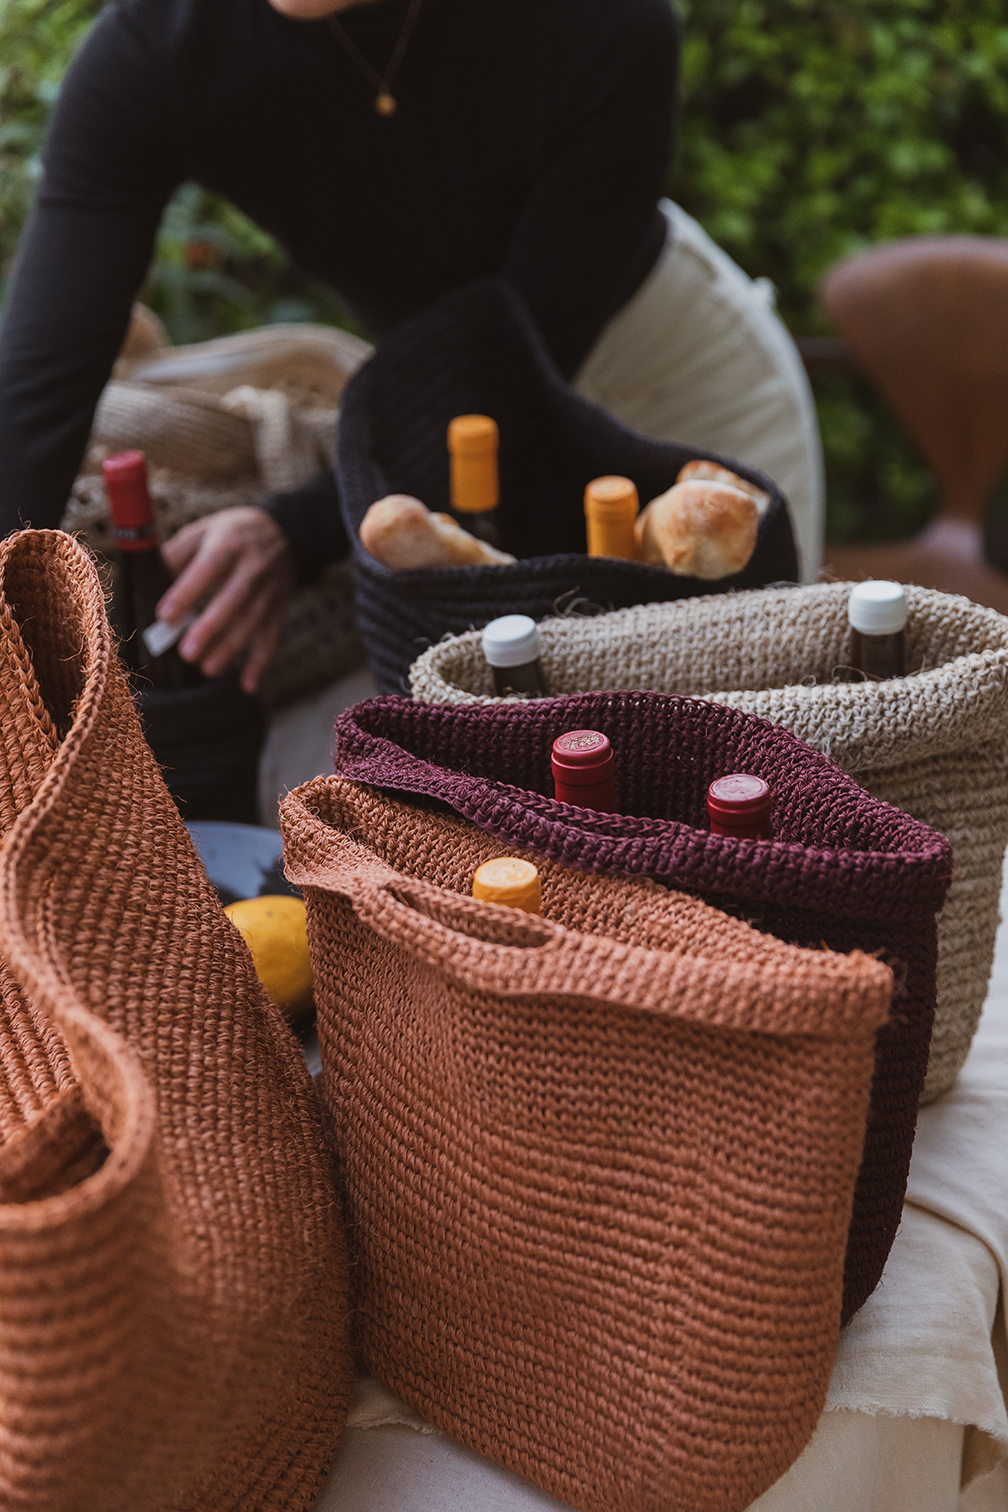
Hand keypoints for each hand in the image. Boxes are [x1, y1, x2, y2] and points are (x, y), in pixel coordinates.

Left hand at [157, 507, 294, 694]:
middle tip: (186, 653)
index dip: (188, 592)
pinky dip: (260, 663)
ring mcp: (269, 590)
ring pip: (252, 623)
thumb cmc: (233, 533)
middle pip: (233, 600)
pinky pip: (271, 638)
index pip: (209, 568)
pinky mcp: (279, 608)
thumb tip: (147, 579)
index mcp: (229, 544)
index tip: (165, 615)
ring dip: (230, 648)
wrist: (287, 531)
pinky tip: (246, 686)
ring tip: (207, 669)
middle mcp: (253, 567)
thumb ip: (177, 553)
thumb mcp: (205, 530)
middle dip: (210, 628)